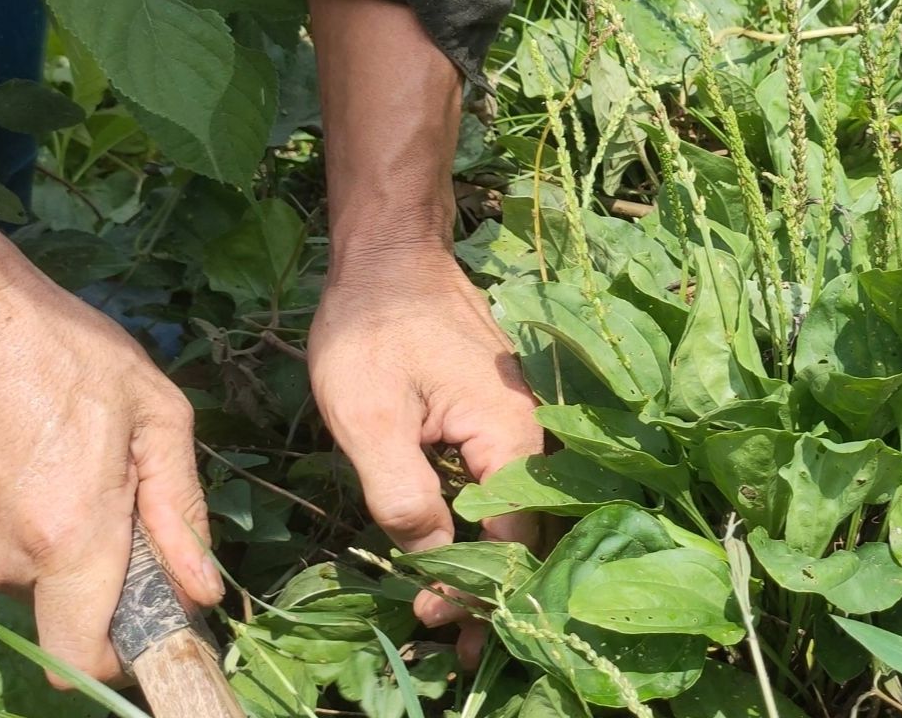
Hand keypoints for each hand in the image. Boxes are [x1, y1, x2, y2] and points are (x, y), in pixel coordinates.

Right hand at [0, 198, 220, 686]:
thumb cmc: (68, 353)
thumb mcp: (156, 416)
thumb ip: (180, 510)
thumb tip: (202, 589)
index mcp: (69, 537)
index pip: (84, 658)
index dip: (128, 655)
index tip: (162, 617)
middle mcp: (9, 559)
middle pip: (74, 612)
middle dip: (114, 579)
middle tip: (137, 501)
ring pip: (45, 577)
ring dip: (81, 542)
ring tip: (95, 463)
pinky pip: (16, 548)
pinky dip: (48, 524)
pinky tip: (60, 460)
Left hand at [307, 247, 541, 664]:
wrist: (390, 254)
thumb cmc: (374, 328)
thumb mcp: (369, 416)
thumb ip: (402, 494)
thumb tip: (430, 559)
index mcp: (511, 437)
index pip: (510, 541)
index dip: (476, 592)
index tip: (432, 622)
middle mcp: (532, 433)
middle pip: (527, 533)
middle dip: (493, 594)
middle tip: (454, 647)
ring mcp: (519, 422)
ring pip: (516, 511)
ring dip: (488, 564)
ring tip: (453, 611)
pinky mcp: (499, 415)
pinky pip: (503, 484)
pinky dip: (483, 527)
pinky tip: (454, 551)